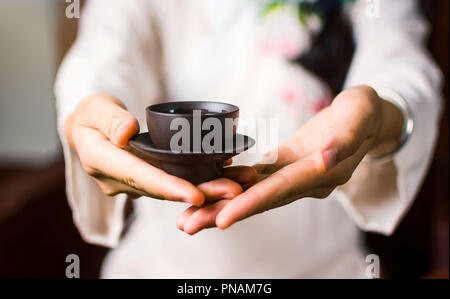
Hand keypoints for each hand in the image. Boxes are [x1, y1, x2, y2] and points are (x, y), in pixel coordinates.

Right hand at [64, 94, 256, 204]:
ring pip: (172, 189)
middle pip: (163, 190)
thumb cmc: (90, 112)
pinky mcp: (146, 178)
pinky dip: (199, 179)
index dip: (168, 187)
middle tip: (235, 191)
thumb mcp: (94, 107)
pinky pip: (174, 181)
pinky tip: (226, 172)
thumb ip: (109, 118)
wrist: (87, 128)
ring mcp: (133, 182)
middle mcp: (118, 180)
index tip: (196, 195)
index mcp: (101, 162)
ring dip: (206, 189)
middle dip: (199, 193)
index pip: (138, 176)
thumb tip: (126, 133)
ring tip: (240, 182)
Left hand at [177, 86, 404, 233]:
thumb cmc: (363, 112)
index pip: (281, 190)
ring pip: (252, 193)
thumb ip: (345, 137)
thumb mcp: (360, 114)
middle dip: (223, 214)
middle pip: (259, 200)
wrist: (363, 118)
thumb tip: (327, 158)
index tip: (223, 220)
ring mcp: (292, 176)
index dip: (252, 204)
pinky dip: (231, 186)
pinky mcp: (283, 165)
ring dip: (220, 206)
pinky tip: (208, 190)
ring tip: (189, 217)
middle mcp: (304, 181)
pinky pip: (255, 179)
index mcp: (322, 173)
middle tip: (188, 225)